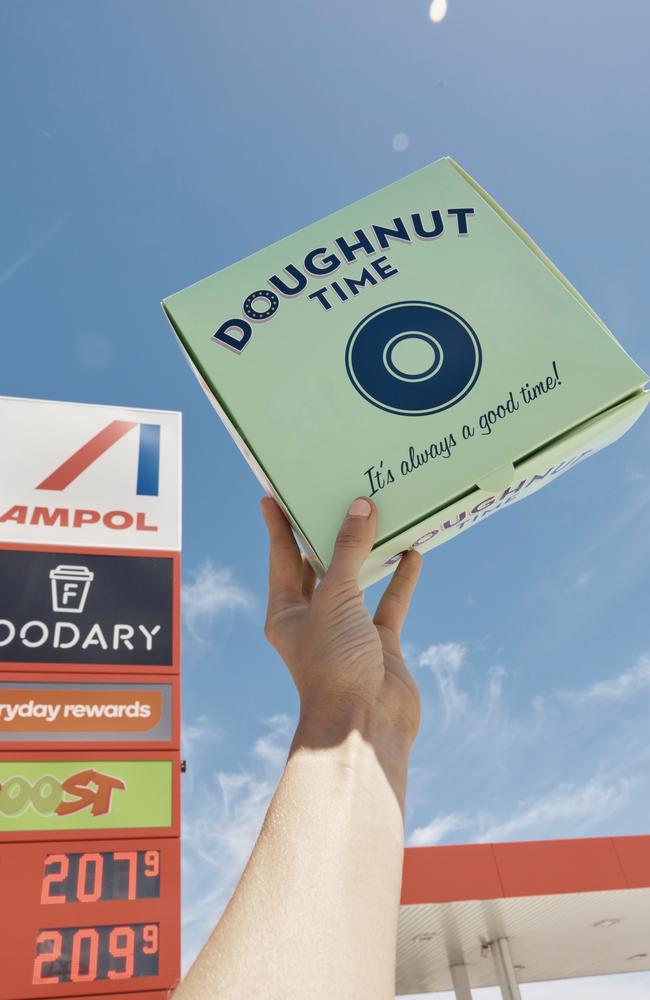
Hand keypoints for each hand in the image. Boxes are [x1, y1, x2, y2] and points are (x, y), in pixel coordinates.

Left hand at [260, 496, 422, 747]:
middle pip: (319, 568)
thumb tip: (360, 507)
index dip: (278, 527)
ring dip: (367, 554)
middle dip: (326, 535)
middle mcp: (314, 619)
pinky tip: (411, 554)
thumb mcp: (336, 597)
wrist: (363, 726)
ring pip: (358, 583)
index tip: (274, 496)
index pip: (282, 558)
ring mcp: (347, 632)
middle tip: (332, 497)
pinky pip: (389, 604)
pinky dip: (400, 580)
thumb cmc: (333, 663)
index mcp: (286, 611)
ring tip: (377, 517)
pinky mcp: (379, 645)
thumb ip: (349, 551)